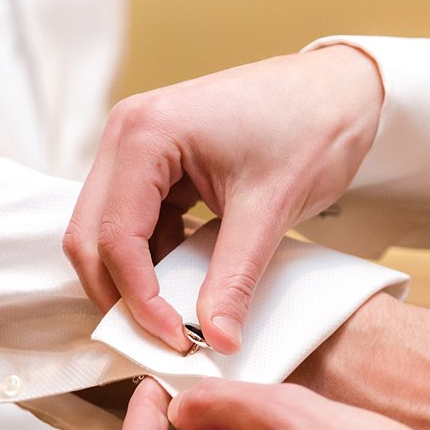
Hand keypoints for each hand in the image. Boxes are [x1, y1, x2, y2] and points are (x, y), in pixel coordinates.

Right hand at [64, 45, 383, 353]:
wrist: (340, 89)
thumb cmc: (310, 125)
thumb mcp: (270, 208)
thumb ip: (235, 279)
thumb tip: (216, 340)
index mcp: (145, 134)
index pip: (114, 236)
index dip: (139, 299)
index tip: (178, 339)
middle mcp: (125, 134)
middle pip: (90, 236)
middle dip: (121, 295)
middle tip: (166, 338)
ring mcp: (135, 147)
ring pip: (105, 234)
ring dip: (134, 280)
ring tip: (178, 319)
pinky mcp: (153, 163)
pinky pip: (133, 223)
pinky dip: (152, 260)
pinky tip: (187, 285)